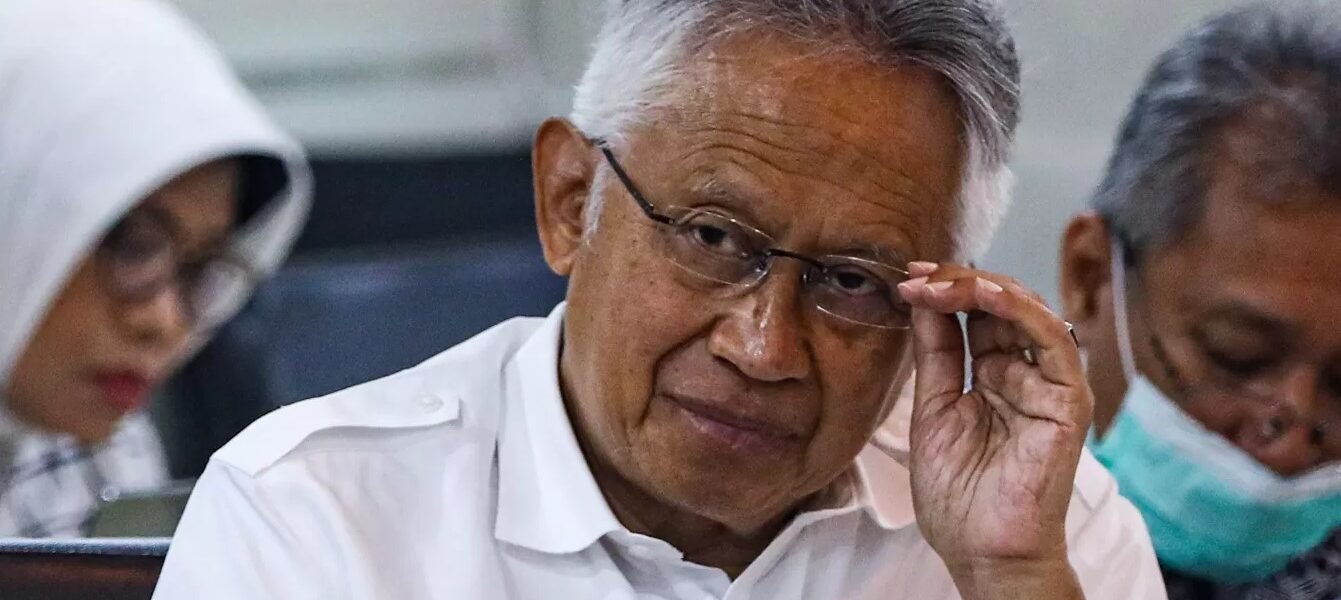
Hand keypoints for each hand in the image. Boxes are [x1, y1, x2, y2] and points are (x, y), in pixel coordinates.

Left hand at [897, 262, 1089, 598]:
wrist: (980, 549)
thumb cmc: (958, 494)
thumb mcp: (932, 408)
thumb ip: (935, 352)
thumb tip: (922, 297)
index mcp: (993, 375)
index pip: (976, 315)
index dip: (945, 290)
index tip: (906, 278)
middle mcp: (1024, 373)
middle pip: (1001, 305)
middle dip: (957, 282)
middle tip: (917, 275)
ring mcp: (1049, 384)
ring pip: (1028, 312)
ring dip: (981, 288)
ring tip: (939, 282)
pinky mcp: (1068, 401)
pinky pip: (1054, 342)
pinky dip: (1021, 311)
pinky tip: (987, 295)